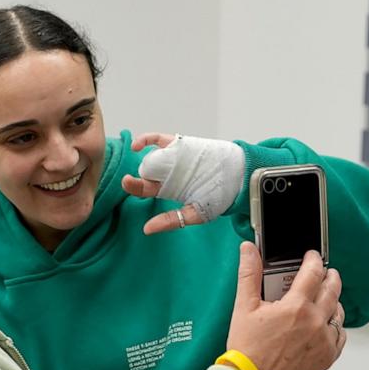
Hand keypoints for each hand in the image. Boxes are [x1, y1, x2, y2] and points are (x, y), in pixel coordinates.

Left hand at [121, 132, 244, 234]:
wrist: (240, 176)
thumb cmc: (221, 196)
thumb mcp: (196, 213)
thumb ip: (172, 221)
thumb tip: (147, 229)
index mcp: (169, 189)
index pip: (145, 189)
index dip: (135, 187)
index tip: (128, 185)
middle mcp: (168, 173)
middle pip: (145, 173)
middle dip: (135, 177)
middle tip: (128, 181)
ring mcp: (172, 158)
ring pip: (150, 156)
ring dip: (141, 159)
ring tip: (136, 163)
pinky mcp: (179, 144)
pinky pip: (158, 140)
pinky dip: (146, 140)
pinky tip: (137, 145)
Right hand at [226, 242, 345, 369]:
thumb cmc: (248, 350)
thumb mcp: (243, 308)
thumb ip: (249, 274)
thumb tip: (249, 250)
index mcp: (296, 306)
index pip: (313, 272)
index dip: (313, 260)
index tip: (311, 257)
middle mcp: (315, 321)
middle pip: (332, 288)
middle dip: (329, 276)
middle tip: (324, 272)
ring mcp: (324, 340)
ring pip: (338, 311)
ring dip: (333, 300)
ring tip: (323, 298)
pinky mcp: (328, 356)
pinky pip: (340, 335)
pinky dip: (335, 325)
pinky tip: (324, 324)